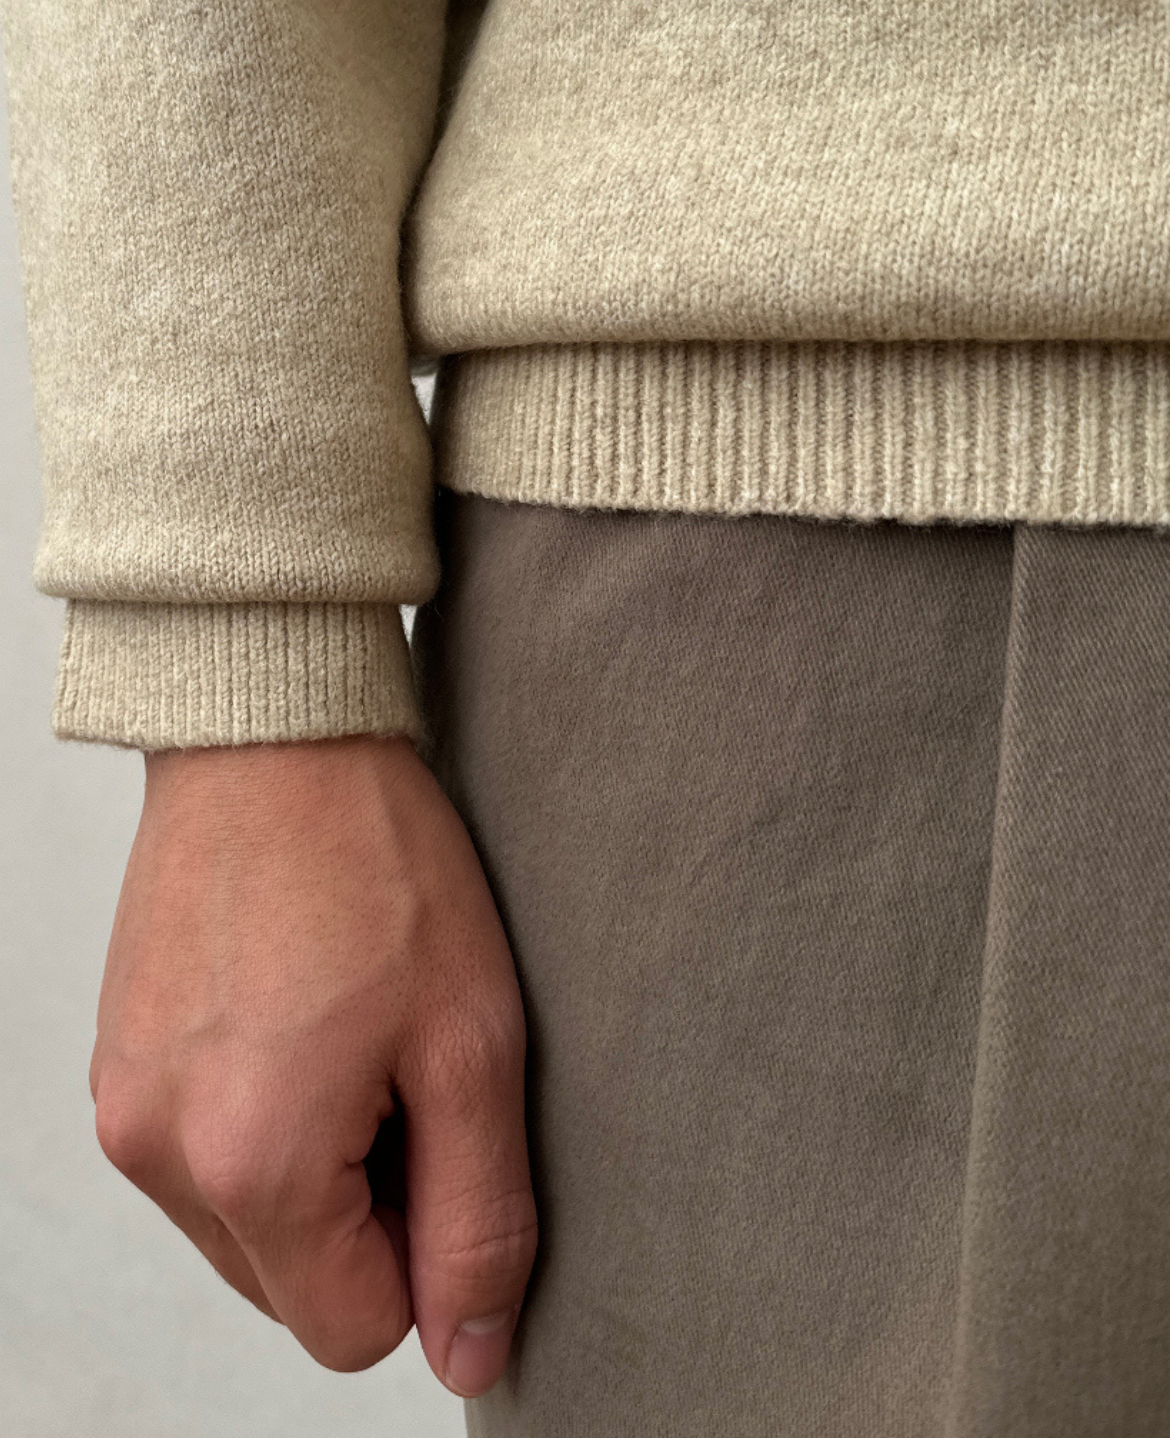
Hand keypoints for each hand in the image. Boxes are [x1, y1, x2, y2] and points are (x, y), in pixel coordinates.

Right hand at [89, 733, 536, 1393]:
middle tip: (401, 1072)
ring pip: (247, 1224)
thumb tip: (466, 1356)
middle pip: (294, 1284)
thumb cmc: (381, 868)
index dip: (426, 1253)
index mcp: (250, 1164)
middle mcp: (158, 1153)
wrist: (276, 736)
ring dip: (314, 1164)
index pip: (355, 1331)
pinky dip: (261, 1119)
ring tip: (349, 1034)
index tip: (441, 1133)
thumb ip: (477, 1221)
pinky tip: (299, 1018)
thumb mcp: (471, 1046)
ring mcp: (123, 1105)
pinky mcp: (117, 1062)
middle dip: (369, 1210)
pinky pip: (201, 1155)